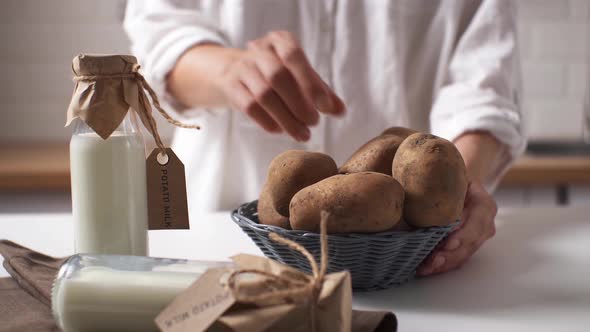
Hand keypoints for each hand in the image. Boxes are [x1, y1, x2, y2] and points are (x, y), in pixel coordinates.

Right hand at [216, 31, 344, 140]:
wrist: (235, 71)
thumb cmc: (277, 72)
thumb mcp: (300, 76)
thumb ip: (321, 92)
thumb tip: (340, 110)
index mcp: (281, 41)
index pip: (294, 57)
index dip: (311, 82)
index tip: (325, 106)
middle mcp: (259, 50)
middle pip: (277, 77)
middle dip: (299, 104)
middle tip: (314, 123)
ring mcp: (242, 68)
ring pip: (263, 96)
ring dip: (286, 118)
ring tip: (303, 134)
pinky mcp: (231, 86)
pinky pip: (250, 107)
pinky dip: (268, 121)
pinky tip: (281, 130)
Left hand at [416, 180, 496, 275]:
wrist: (459, 185)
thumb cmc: (452, 180)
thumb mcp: (451, 179)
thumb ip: (443, 190)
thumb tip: (426, 205)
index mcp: (484, 204)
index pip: (477, 221)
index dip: (463, 235)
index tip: (448, 243)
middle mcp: (485, 223)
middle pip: (470, 243)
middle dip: (450, 255)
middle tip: (432, 261)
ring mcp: (478, 237)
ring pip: (463, 254)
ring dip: (444, 264)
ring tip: (425, 268)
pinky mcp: (468, 246)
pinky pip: (457, 259)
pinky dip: (442, 266)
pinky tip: (426, 269)